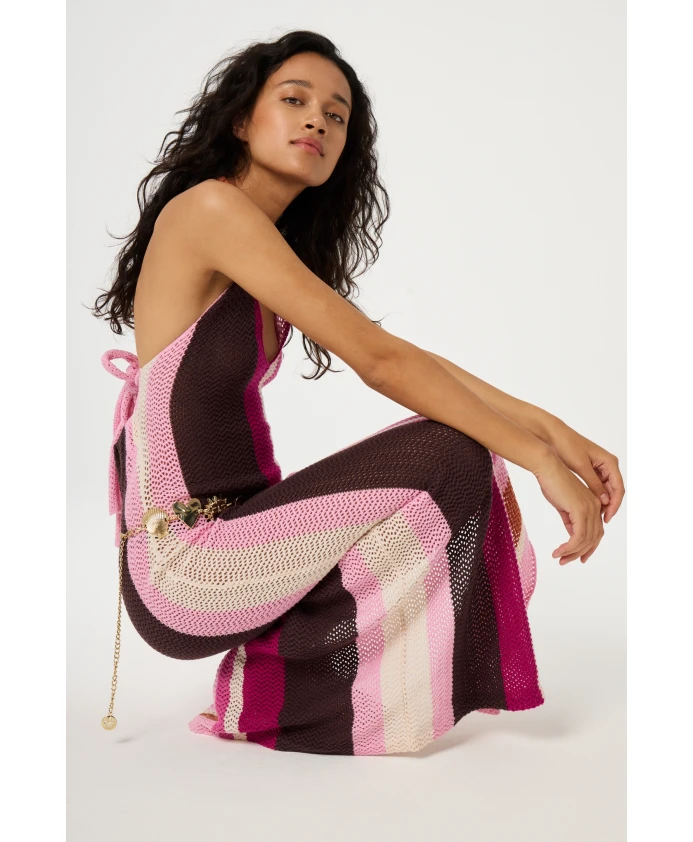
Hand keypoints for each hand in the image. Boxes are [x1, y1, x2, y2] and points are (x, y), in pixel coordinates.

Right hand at [533, 450, 604, 564]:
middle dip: (580, 553)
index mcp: (594, 504)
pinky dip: (569, 547)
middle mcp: (596, 507)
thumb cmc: (552, 482)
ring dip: (572, 552)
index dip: (588, 547)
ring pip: (586, 540)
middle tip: (565, 561)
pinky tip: (558, 552)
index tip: (577, 557)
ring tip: (559, 558)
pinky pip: (578, 537)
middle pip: (593, 538)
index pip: (596, 532)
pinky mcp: (581, 510)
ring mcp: (590, 509)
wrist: (548, 468)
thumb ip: (570, 519)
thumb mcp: (563, 505)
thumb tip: (572, 535)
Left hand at [539, 416, 624, 523]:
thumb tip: (605, 502)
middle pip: (614, 490)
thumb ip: (594, 484)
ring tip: (594, 518)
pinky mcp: (590, 469)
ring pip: (605, 490)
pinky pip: (597, 486)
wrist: (552, 435)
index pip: (618, 488)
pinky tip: (587, 507)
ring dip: (601, 503)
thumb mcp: (581, 467)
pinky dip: (594, 496)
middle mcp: (607, 464)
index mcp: (609, 462)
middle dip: (609, 507)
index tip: (607, 518)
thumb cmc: (566, 446)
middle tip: (601, 522)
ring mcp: (600, 467)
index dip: (614, 505)